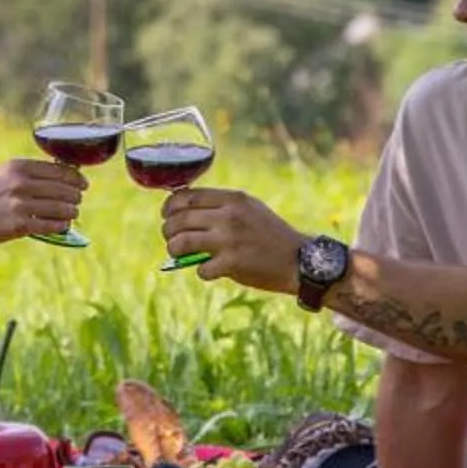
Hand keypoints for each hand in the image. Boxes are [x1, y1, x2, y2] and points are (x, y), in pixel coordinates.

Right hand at [0, 157, 85, 249]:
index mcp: (17, 167)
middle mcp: (20, 183)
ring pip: (61, 208)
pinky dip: (61, 226)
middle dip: (76, 196)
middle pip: (63, 188)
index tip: (82, 183)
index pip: (58, 170)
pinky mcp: (19, 225)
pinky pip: (50, 225)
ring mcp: (20, 205)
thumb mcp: (1, 175)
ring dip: (71, 212)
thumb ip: (26, 174)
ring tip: (72, 214)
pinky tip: (63, 226)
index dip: (76, 178)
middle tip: (78, 200)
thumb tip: (58, 176)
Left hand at [159, 188, 303, 293]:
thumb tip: (184, 214)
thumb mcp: (249, 208)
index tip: (166, 215)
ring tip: (179, 254)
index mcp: (232, 198)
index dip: (169, 207)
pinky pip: (200, 268)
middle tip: (171, 239)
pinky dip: (201, 271)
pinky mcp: (232, 263)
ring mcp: (229, 240)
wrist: (300, 259)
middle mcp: (229, 216)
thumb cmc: (271, 234)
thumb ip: (221, 207)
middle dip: (168, 231)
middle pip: (179, 219)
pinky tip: (211, 270)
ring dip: (175, 250)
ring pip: (181, 242)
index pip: (186, 196)